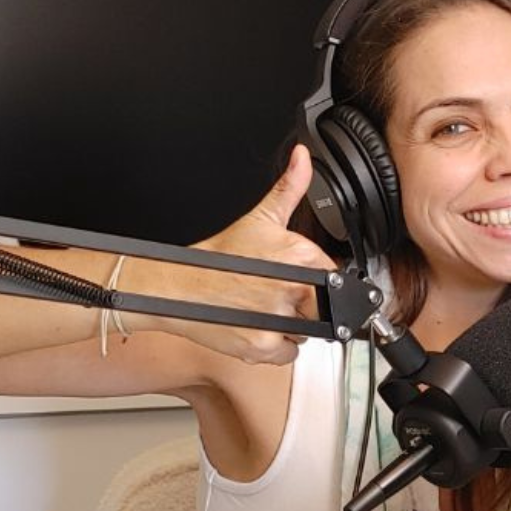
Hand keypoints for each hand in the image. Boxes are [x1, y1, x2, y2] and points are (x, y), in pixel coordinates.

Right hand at [129, 145, 337, 363]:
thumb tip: (302, 157)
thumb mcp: (260, 217)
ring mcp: (279, 318)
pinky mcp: (263, 345)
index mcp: (300, 255)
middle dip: (305, 305)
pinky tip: (256, 328)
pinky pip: (288, 353)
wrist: (176, 287)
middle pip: (323, 307)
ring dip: (290, 327)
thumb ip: (290, 187)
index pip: (333, 276)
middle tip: (274, 294)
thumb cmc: (216, 257)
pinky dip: (275, 347)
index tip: (296, 279)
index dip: (316, 280)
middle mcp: (294, 287)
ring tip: (262, 309)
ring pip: (307, 333)